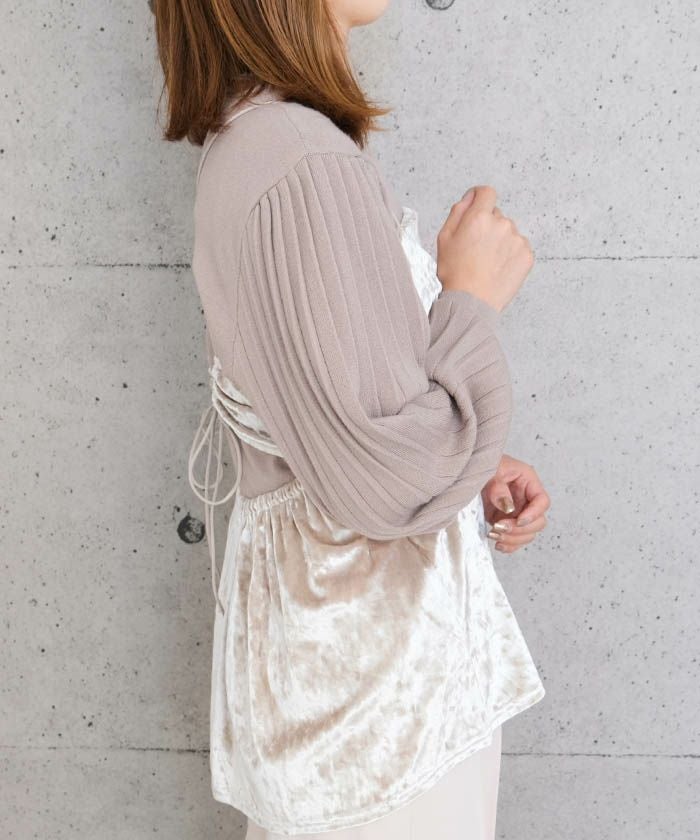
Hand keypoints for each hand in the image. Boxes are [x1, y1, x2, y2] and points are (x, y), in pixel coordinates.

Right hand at [436, 185, 534, 312]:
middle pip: (496, 215)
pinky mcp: (527, 255)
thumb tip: (470, 198)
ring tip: (487, 262)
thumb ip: (458, 211)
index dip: (479, 198)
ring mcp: (517, 240)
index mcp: (480, 217)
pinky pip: (519, 247)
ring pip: (508, 232)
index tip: (477, 206)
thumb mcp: (444, 238)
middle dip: (487, 226)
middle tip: (476, 249)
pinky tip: (497, 268)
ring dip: (500, 241)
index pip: (486, 192)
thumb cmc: (455, 273)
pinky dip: (510, 255)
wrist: (471, 302)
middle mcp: (502, 224)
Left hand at [480, 454, 549, 552]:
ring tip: (494, 534)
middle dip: (520, 530)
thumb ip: (498, 488)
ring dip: (513, 539)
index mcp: (527, 481)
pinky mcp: (504, 521)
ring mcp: (515, 512)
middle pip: (538, 522)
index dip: (534, 514)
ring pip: (527, 534)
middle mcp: (524, 498)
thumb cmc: (482, 463)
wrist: (465, 470)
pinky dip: (508, 545)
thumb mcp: (490, 470)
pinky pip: (514, 539)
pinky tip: (498, 543)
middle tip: (500, 527)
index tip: (518, 521)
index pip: (542, 501)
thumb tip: (507, 506)